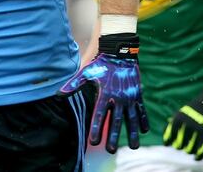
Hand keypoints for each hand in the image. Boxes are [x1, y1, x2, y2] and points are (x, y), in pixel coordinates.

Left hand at [58, 33, 148, 153]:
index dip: (96, 128)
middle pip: (116, 121)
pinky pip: (141, 110)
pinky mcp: (137, 94)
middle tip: (111, 150)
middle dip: (113, 136)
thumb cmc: (101, 64)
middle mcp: (119, 97)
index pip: (100, 115)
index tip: (94, 142)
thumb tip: (58, 94)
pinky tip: (144, 131)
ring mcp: (130, 96)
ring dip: (132, 133)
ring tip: (133, 147)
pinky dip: (143, 120)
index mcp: (105, 93)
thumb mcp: (86, 72)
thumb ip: (73, 84)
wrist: (120, 52)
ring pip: (131, 118)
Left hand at [163, 89, 202, 160]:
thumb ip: (174, 123)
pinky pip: (201, 150)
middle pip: (179, 144)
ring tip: (189, 150)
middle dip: (179, 146)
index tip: (167, 144)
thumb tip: (165, 135)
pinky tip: (196, 158)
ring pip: (190, 149)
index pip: (170, 135)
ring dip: (189, 151)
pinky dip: (198, 156)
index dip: (168, 141)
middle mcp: (187, 125)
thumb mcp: (181, 112)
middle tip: (180, 146)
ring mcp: (197, 130)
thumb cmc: (194, 109)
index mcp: (179, 119)